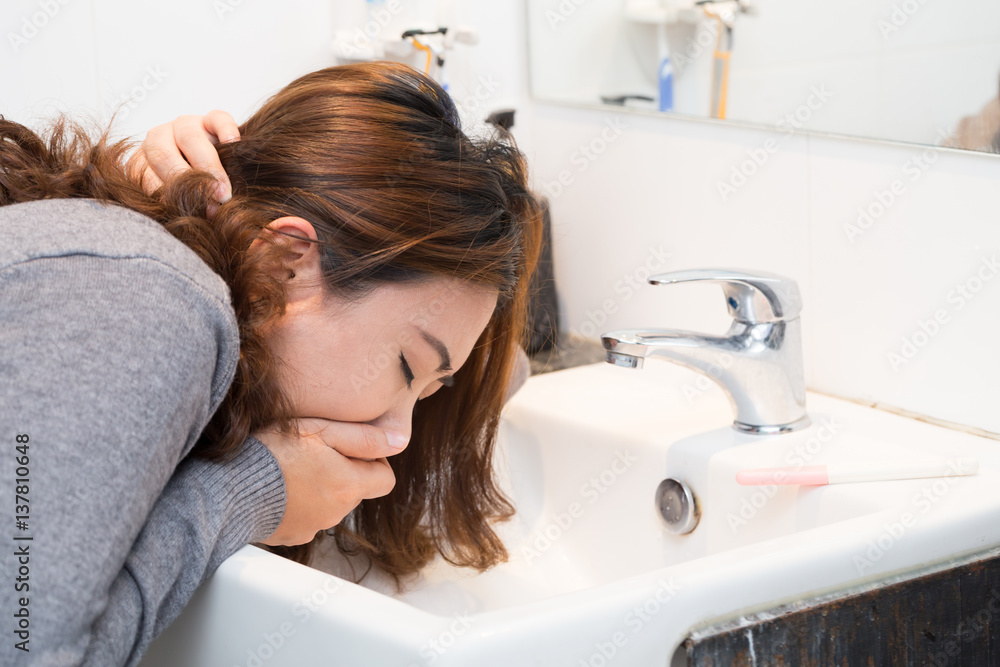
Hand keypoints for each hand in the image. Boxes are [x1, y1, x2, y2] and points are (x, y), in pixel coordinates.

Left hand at [128, 110, 239, 205]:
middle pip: (163, 155)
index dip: (168, 198)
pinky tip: (233, 145)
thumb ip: (177, 212)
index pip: (146, 175)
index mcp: (143, 161)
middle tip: (211, 208)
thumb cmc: (197, 193)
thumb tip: (189, 230)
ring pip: (189, 136)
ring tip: (224, 193)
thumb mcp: (181, 203)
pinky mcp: (211, 118)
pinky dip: (225, 131)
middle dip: (188, 184)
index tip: (190, 216)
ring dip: (208, 167)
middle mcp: (159, 139)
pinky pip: (217, 119)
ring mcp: (184, 125)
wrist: (220, 171)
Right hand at [253, 418, 405, 546]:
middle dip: (344, 472)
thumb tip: (401, 442)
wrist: (227, 488)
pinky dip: (300, 504)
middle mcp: (335, 512)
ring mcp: (313, 527)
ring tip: (292, 468)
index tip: (349, 449)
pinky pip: (307, 517)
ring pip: (331, 504)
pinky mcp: (291, 535)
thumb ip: (364, 438)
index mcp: (348, 485)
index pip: (386, 479)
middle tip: (315, 453)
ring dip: (321, 488)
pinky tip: (280, 488)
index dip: (373, 461)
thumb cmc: (271, 452)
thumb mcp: (320, 430)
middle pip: (356, 491)